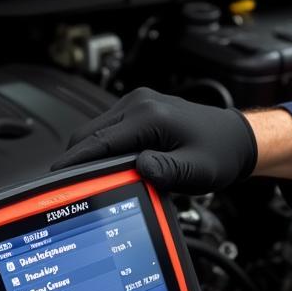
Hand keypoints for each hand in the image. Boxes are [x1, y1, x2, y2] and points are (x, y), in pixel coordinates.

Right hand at [51, 87, 258, 193]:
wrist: (235, 138)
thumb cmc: (219, 152)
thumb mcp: (196, 169)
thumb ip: (167, 171)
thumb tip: (139, 168)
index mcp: (150, 116)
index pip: (99, 141)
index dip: (75, 161)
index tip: (56, 177)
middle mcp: (140, 103)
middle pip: (90, 133)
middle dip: (77, 159)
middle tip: (69, 186)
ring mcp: (138, 103)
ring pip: (96, 130)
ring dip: (91, 153)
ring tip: (91, 180)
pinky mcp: (139, 109)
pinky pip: (110, 129)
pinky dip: (103, 147)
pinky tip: (109, 166)